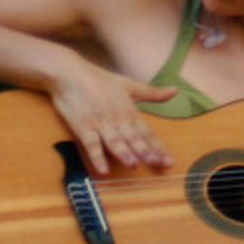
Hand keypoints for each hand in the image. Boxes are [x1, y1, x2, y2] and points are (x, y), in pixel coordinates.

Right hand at [46, 67, 177, 173]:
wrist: (68, 73)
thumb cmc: (99, 79)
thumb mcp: (129, 85)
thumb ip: (152, 93)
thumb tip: (175, 91)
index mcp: (129, 110)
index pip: (147, 132)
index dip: (158, 147)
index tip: (168, 161)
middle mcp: (117, 118)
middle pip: (133, 138)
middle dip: (146, 152)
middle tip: (157, 165)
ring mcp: (99, 123)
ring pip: (115, 141)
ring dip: (125, 153)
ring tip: (134, 165)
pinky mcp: (82, 126)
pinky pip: (91, 144)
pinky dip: (97, 157)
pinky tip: (103, 170)